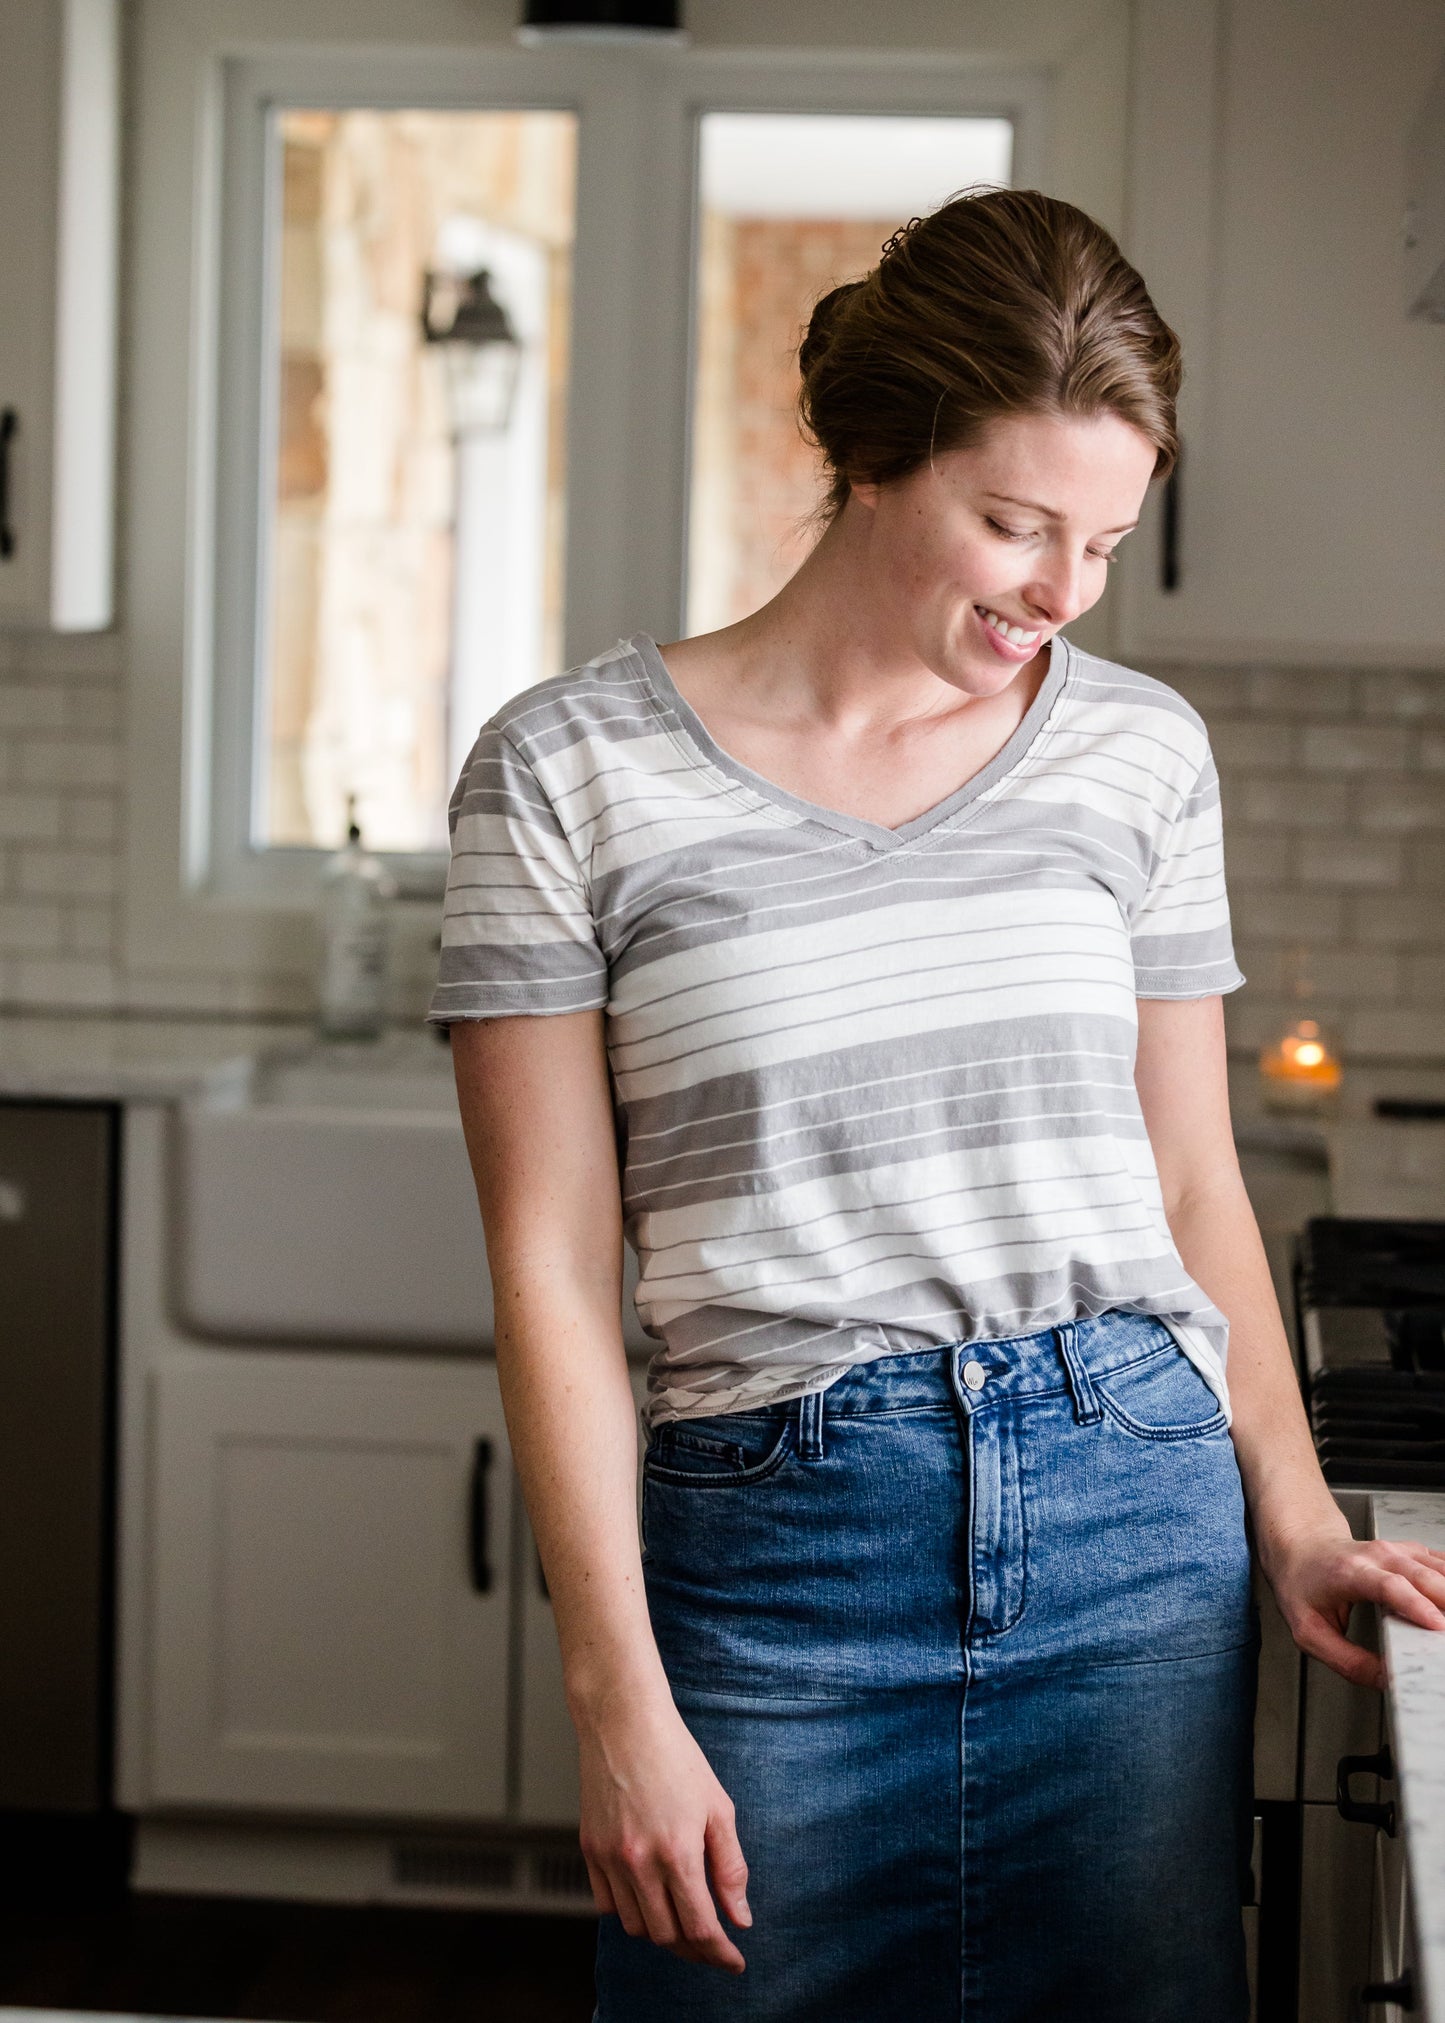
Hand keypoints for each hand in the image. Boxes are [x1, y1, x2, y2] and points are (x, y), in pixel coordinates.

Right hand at [576, 1690, 751, 1972]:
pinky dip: (630, 1911)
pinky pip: (607, 1905)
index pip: (700, 1927)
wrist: (624, 1722)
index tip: (734, 1962)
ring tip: (682, 1918)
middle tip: (713, 1943)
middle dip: (694, 1948)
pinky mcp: (590, 1850)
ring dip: (662, 1932)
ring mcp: (610, 1858)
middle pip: (667, 1935)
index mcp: (678, 1852)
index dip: (720, 1953)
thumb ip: (730, 1868)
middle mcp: (639, 1862)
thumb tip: (739, 1918)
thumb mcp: (718, 1807)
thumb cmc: (676, 1757)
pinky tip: (648, 1897)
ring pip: (636, 1926)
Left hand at [1265, 1524, 1444, 1689]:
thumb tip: (1389, 1680)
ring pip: (1438, 1569)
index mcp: (1349, 1572)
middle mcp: (1376, 1556)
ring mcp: (1395, 1550)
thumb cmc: (1302, 1585)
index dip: (1415, 1605)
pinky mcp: (1409, 1553)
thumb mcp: (1309, 1632)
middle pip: (1422, 1576)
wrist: (1300, 1547)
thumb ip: (1348, 1661)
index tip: (1437, 1626)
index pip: (1388, 1586)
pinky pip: (1441, 1565)